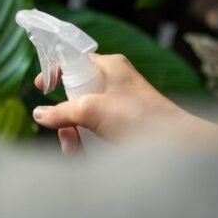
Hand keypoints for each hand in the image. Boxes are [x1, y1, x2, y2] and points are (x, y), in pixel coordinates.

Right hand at [31, 54, 217, 154]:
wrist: (179, 147)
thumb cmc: (141, 119)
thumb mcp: (93, 110)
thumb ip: (61, 111)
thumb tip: (38, 114)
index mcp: (110, 67)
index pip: (74, 60)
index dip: (56, 71)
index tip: (41, 86)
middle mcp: (114, 83)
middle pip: (75, 95)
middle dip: (64, 117)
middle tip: (63, 130)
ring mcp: (119, 107)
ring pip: (83, 119)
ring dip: (73, 135)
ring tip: (75, 149)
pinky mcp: (123, 128)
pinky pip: (95, 133)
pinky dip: (87, 145)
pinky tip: (84, 157)